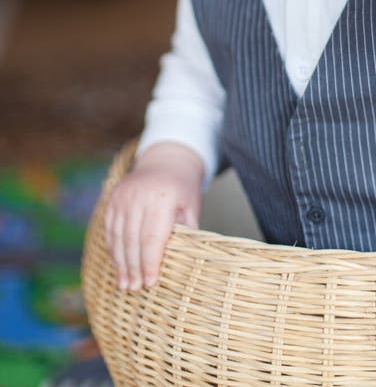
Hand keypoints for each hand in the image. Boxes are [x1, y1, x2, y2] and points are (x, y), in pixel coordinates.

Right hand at [104, 141, 203, 290]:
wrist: (167, 160)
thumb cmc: (183, 189)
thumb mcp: (191, 207)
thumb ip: (184, 232)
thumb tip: (177, 262)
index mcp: (162, 197)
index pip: (153, 236)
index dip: (150, 262)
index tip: (151, 282)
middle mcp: (139, 195)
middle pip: (133, 239)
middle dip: (134, 267)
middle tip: (135, 288)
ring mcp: (123, 196)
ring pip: (119, 236)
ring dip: (121, 262)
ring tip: (125, 284)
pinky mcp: (113, 198)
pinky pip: (110, 228)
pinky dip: (114, 248)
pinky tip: (118, 264)